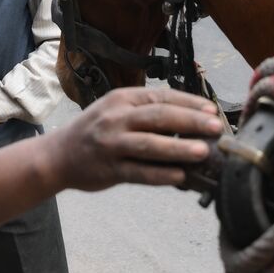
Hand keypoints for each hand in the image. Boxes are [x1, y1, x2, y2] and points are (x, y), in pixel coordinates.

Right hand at [51, 88, 221, 191]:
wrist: (57, 156)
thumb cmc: (95, 131)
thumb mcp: (115, 111)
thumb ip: (146, 112)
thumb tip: (191, 120)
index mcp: (122, 99)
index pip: (161, 96)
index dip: (189, 103)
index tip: (211, 110)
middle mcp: (116, 118)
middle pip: (159, 116)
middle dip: (191, 121)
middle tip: (216, 128)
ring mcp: (111, 144)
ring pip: (150, 144)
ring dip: (179, 147)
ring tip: (204, 151)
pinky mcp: (108, 169)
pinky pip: (139, 172)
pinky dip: (161, 174)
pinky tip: (181, 176)